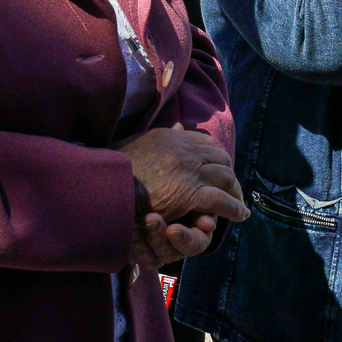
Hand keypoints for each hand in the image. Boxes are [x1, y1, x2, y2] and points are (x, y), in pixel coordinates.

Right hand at [119, 126, 246, 266]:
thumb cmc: (112, 171)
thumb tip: (178, 126)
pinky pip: (220, 200)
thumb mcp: (135, 144)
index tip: (216, 167)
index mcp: (170, 137)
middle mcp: (184, 150)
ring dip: (235, 191)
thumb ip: (158, 139)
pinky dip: (234, 208)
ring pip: (225, 177)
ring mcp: (189, 171)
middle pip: (220, 158)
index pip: (204, 142)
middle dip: (228, 173)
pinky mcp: (190, 193)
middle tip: (232, 188)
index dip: (213, 157)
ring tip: (239, 202)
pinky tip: (240, 215)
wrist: (101, 188)